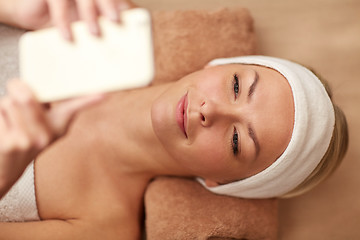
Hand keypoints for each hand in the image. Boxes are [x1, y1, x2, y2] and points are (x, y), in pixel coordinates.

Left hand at [0, 80, 103, 197]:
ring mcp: (31, 141)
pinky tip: (4, 129)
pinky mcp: (13, 144)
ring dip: (5, 105)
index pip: (75, 107)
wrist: (6, 168)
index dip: (90, 100)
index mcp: (59, 126)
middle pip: (29, 97)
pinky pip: (0, 112)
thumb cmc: (22, 139)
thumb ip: (42, 104)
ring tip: (10, 119)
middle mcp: (48, 135)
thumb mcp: (40, 123)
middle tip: (17, 88)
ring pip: (10, 103)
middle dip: (18, 88)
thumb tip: (29, 89)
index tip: (104, 94)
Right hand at [12, 0, 136, 39]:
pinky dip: (63, 21)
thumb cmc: (66, 20)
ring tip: (94, 33)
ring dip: (89, 13)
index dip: (121, 6)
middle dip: (109, 5)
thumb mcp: (85, 25)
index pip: (115, 1)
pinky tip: (67, 36)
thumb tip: (123, 47)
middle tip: (115, 20)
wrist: (33, 12)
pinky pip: (58, 3)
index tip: (129, 18)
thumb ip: (103, 28)